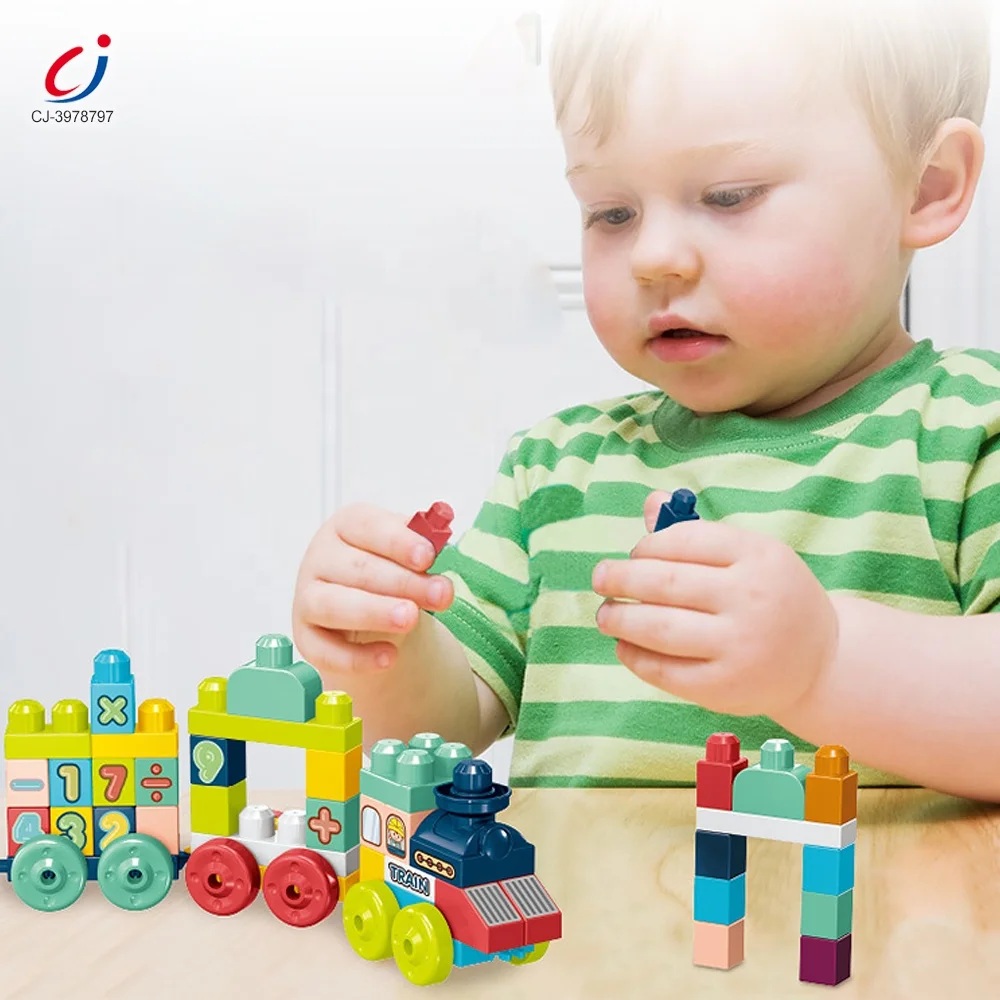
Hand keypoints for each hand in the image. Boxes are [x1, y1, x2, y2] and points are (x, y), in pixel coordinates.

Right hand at [292, 503, 453, 672]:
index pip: (368, 527)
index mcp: (346, 526)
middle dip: (403, 583)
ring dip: (375, 612)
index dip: (399, 541)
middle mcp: (320, 558)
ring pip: (334, 605)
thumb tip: (440, 532)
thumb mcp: (407, 551)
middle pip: (357, 568)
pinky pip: (326, 651)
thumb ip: (423, 545)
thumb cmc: (391, 570)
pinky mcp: (306, 637)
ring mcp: (307, 598)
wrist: (371, 612)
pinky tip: (389, 657)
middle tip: (440, 595)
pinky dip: (357, 657)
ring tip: (411, 619)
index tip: (428, 557)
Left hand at [591, 490, 838, 716]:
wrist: (821, 662)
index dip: (648, 546)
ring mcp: (739, 646)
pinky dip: (635, 657)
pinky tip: (624, 645)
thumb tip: (652, 503)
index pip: (685, 541)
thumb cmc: (773, 597)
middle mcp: (751, 599)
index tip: (634, 554)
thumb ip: (699, 533)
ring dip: (620, 619)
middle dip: (621, 579)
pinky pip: (666, 671)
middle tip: (600, 578)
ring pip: (660, 628)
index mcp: (759, 556)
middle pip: (665, 584)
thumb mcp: (750, 556)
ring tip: (605, 614)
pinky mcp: (725, 687)